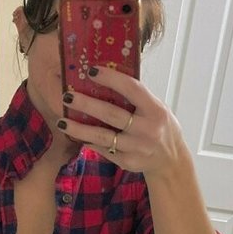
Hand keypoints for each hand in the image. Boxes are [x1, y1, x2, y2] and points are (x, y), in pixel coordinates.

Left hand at [57, 66, 186, 179]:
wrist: (171, 161)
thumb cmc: (160, 127)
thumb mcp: (157, 108)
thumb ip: (138, 98)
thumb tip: (108, 78)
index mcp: (154, 110)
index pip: (131, 89)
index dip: (110, 79)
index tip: (90, 71)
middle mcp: (147, 129)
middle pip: (111, 114)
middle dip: (87, 104)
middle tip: (67, 96)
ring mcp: (136, 148)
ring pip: (102, 137)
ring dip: (79, 129)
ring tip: (62, 122)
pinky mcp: (127, 162)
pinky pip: (104, 150)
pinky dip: (89, 143)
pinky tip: (75, 136)